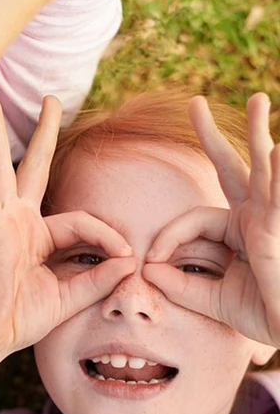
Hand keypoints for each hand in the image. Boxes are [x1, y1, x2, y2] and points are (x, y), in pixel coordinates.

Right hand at [0, 96, 135, 359]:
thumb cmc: (19, 319)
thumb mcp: (69, 298)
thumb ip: (97, 278)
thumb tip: (131, 260)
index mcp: (37, 236)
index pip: (80, 220)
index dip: (107, 234)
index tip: (127, 256)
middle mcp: (18, 223)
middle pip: (31, 169)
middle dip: (42, 134)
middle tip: (50, 99)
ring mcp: (1, 227)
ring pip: (1, 173)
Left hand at [144, 93, 279, 346]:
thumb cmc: (262, 313)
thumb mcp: (212, 299)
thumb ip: (180, 285)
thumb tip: (147, 271)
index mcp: (238, 229)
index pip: (194, 219)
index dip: (168, 237)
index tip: (151, 261)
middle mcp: (256, 217)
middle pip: (232, 169)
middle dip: (212, 138)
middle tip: (194, 103)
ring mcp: (271, 219)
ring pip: (261, 170)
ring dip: (256, 135)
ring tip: (256, 99)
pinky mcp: (279, 231)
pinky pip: (279, 198)